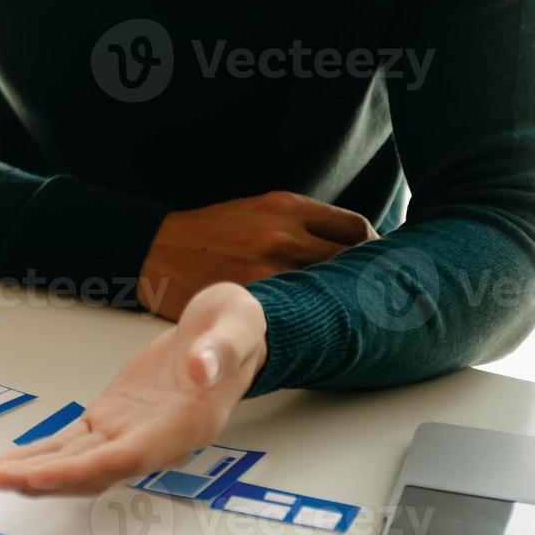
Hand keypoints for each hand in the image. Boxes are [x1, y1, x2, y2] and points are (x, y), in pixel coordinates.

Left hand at [0, 283, 266, 495]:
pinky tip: (9, 464)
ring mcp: (129, 433)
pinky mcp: (112, 419)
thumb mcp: (238, 328)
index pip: (127, 457)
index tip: (42, 477)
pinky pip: (71, 444)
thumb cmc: (237, 333)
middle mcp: (153, 440)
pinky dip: (39, 455)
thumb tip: (201, 368)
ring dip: (31, 473)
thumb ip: (222, 350)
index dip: (83, 470)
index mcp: (184, 426)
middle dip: (42, 479)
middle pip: (91, 470)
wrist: (231, 336)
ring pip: (75, 462)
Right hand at [139, 191, 374, 319]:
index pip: (355, 228)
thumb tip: (343, 246)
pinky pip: (296, 309)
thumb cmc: (208, 234)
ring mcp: (267, 268)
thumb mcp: (255, 209)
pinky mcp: (250, 297)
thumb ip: (298, 223)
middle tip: (376, 296)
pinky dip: (309, 318)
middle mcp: (282, 234)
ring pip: (327, 289)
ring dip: (342, 303)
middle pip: (351, 260)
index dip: (375, 249)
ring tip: (349, 315)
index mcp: (286, 207)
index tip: (379, 265)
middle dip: (367, 279)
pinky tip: (313, 327)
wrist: (155, 250)